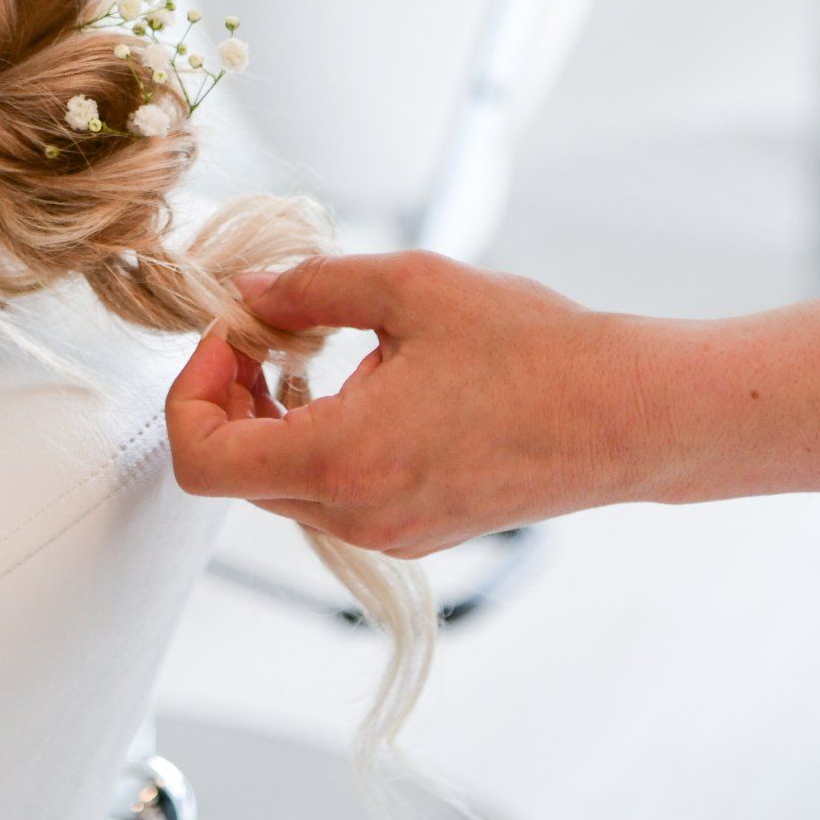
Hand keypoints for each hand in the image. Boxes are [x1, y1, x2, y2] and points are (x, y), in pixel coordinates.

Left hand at [167, 251, 669, 554]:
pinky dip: (314, 438)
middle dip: (229, 395)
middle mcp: (358, 515)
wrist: (628, 415)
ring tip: (308, 348)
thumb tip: (251, 294)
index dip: (191, 390)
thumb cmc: (533, 351)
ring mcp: (390, 532)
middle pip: (237, 474)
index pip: (202, 463)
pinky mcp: (418, 529)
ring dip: (270, 417)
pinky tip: (354, 382)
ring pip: (281, 485)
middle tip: (262, 327)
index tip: (230, 333)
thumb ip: (312, 288)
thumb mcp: (410, 287)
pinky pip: (331, 493)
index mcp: (343, 461)